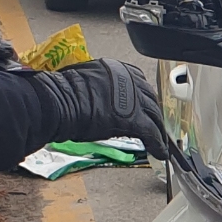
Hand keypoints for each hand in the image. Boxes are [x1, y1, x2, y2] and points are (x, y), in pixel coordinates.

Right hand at [39, 58, 166, 157]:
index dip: (143, 98)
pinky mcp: (136, 119)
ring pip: (154, 115)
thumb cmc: (63, 92)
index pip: (139, 83)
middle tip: (155, 126)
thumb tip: (101, 97)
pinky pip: (152, 133)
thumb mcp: (86, 80)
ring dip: (157, 130)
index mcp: (118, 68)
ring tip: (159, 142)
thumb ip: (101, 86)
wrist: (61, 102)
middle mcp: (130, 80)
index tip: (144, 107)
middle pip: (149, 99)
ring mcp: (135, 99)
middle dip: (153, 114)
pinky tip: (160, 153)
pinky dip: (157, 144)